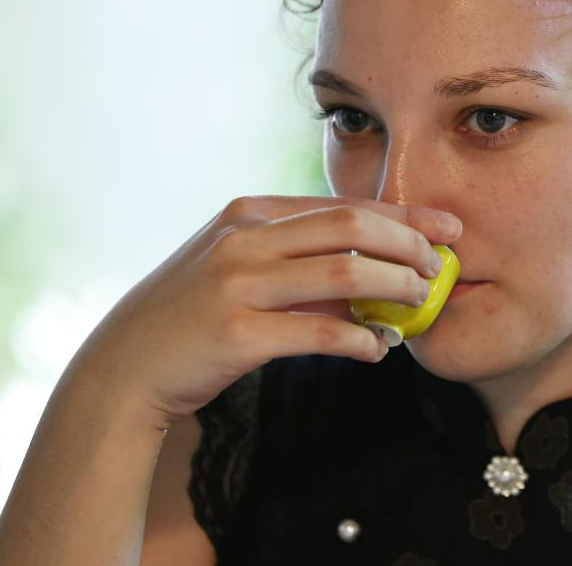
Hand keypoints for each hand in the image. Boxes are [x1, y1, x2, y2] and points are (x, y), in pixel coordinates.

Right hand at [66, 195, 462, 428]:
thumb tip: (375, 276)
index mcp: (249, 213)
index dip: (403, 214)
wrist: (124, 366)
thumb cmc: (191, 316)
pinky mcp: (237, 333)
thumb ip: (299, 263)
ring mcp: (237, 282)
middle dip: (409, 243)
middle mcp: (244, 238)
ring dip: (395, 287)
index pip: (343, 204)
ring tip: (420, 304)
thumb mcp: (239, 269)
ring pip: (345, 271)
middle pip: (352, 226)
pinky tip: (377, 349)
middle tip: (440, 267)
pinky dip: (360, 339)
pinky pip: (320, 331)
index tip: (447, 226)